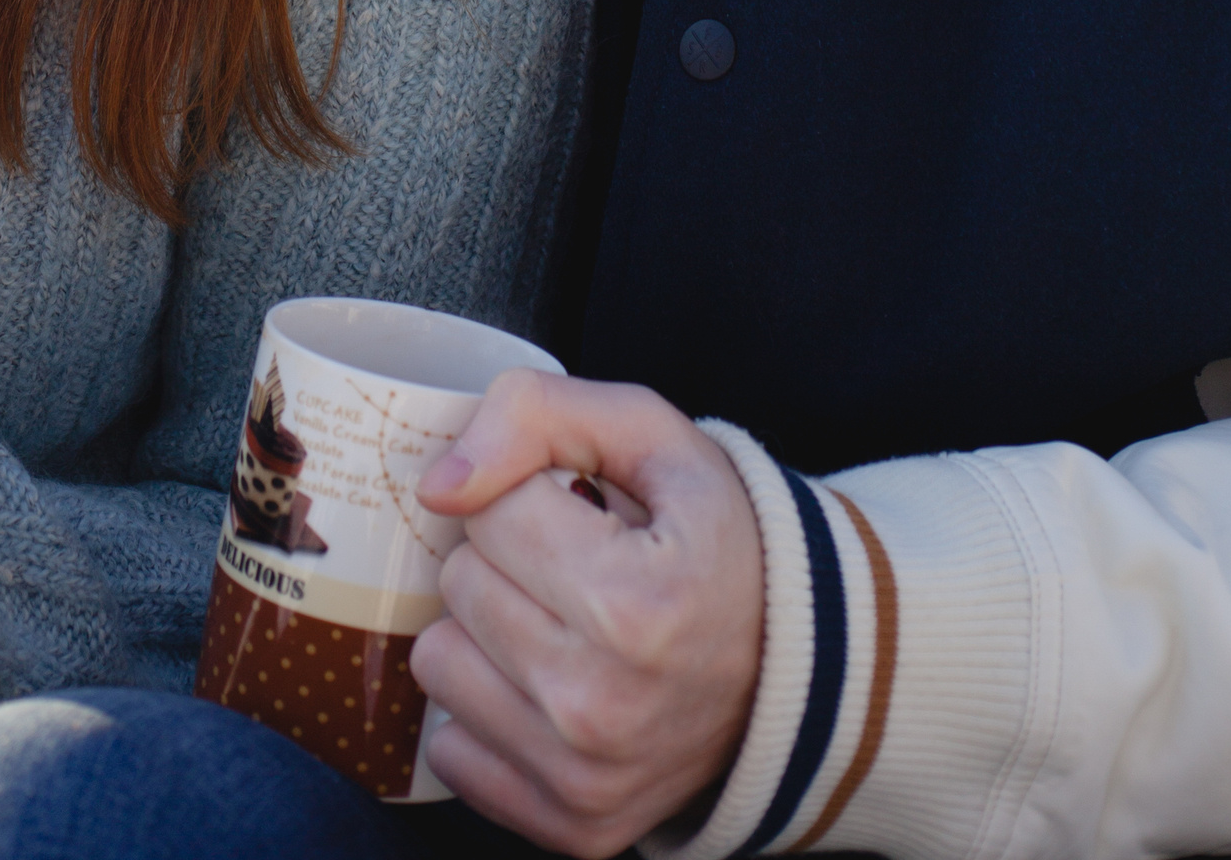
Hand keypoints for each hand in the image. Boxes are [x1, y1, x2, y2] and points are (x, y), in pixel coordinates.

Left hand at [410, 373, 763, 856]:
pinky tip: (548, 687)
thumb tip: (439, 486)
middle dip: (505, 558)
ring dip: (486, 633)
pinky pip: (451, 749)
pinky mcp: (572, 825)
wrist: (791, 662)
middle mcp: (603, 704)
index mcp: (632, 603)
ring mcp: (586, 777)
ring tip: (560, 624)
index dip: (528, 492)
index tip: (581, 512)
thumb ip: (536, 411)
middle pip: (459, 585)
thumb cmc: (711, 536)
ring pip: (440, 662)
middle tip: (573, 568)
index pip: (488, 512)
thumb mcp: (648, 433)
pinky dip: (489, 710)